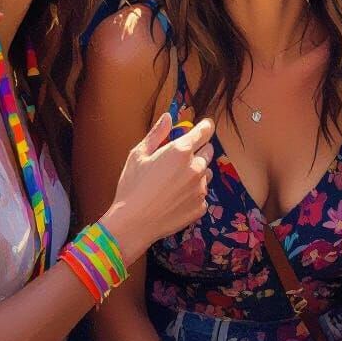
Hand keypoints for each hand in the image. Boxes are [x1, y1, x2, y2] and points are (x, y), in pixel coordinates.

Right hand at [102, 114, 214, 263]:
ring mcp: (200, 189)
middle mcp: (196, 168)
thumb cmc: (132, 187)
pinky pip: (202, 194)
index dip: (205, 127)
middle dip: (198, 150)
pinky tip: (175, 198)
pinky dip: (193, 193)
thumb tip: (168, 116)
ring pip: (206, 173)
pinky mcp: (200, 207)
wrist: (133, 224)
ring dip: (197, 172)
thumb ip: (157, 133)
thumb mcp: (139, 154)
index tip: (203, 127)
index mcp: (182, 151)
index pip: (205, 131)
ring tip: (175, 181)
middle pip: (209, 150)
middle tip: (179, 159)